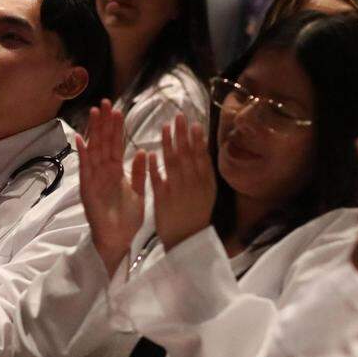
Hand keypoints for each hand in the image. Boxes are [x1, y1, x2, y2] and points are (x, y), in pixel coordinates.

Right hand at [77, 100, 144, 276]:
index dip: (117, 128)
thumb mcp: (139, 192)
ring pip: (95, 150)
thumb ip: (140, 172)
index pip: (117, 145)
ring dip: (94, 132)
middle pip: (104, 143)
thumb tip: (145, 151)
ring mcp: (94, 179)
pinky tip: (81, 139)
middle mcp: (104, 172)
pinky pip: (85, 168)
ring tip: (95, 113)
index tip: (118, 110)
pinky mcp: (87, 189)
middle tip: (106, 102)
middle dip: (105, 123)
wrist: (118, 240)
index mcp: (117, 172)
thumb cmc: (127, 219)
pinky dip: (83, 154)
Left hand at [149, 115, 215, 250]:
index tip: (193, 122)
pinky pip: (158, 181)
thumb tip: (201, 147)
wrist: (187, 240)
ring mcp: (178, 192)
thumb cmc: (196, 213)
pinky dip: (155, 167)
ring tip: (164, 127)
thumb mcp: (206, 192)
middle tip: (178, 116)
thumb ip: (203, 172)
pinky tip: (151, 153)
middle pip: (187, 155)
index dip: (197, 139)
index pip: (201, 157)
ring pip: (173, 164)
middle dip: (182, 135)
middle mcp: (193, 185)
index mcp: (205, 183)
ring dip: (168, 144)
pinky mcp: (162, 200)